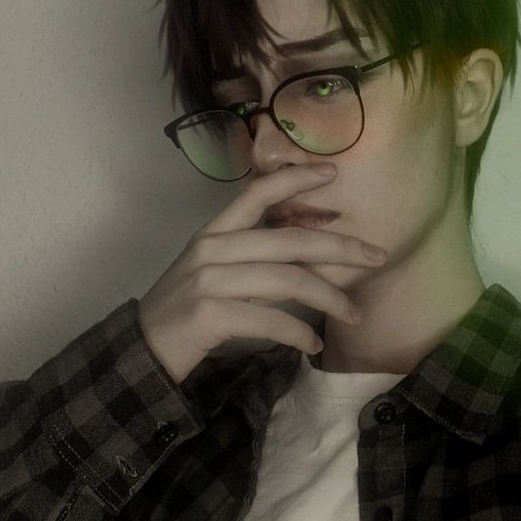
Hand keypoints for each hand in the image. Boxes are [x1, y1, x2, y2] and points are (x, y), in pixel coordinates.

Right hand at [137, 163, 386, 383]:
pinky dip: (298, 335)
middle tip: (377, 256)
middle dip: (341, 247)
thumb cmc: (186, 308)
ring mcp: (210, 281)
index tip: (332, 173)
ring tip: (352, 313)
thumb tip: (309, 254)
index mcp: (214, 232)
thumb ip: (251, 255)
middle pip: (290, 240)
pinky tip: (312, 345)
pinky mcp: (210, 315)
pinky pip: (270, 320)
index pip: (257, 193)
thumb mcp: (213, 269)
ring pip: (287, 280)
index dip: (296, 179)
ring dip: (329, 298)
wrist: (143, 348)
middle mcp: (213, 249)